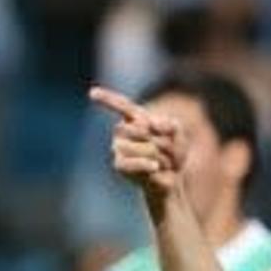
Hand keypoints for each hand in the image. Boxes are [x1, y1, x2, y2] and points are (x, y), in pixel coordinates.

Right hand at [93, 85, 183, 199]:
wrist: (171, 177)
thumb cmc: (173, 153)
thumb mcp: (178, 134)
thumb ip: (169, 124)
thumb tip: (151, 123)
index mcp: (135, 118)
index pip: (121, 105)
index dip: (107, 99)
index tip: (92, 93)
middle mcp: (122, 131)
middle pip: (140, 129)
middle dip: (161, 141)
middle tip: (166, 151)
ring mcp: (118, 148)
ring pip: (140, 147)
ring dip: (158, 155)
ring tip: (160, 162)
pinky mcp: (119, 164)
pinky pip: (131, 162)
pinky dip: (146, 165)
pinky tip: (154, 167)